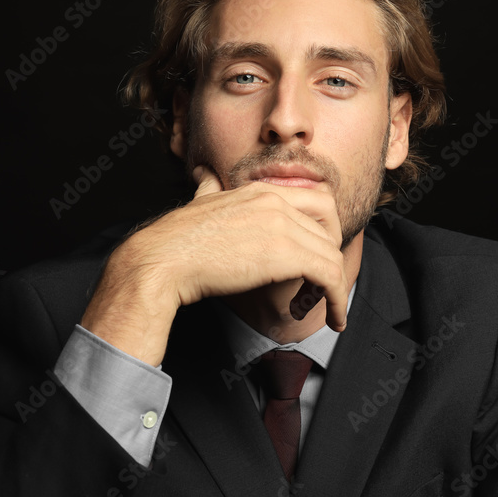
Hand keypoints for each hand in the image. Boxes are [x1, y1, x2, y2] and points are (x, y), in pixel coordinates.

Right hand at [79, 166, 347, 365]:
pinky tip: (332, 318)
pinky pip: (330, 275)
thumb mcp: (198, 203)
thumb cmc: (175, 241)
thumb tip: (206, 178)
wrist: (160, 260)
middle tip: (319, 288)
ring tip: (320, 310)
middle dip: (331, 260)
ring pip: (332, 255)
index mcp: (260, 190)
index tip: (317, 261)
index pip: (318, 204)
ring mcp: (282, 224)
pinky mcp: (285, 253)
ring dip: (334, 287)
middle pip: (330, 230)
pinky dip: (337, 299)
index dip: (324, 234)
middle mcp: (276, 200)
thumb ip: (209, 189)